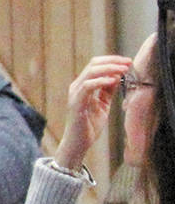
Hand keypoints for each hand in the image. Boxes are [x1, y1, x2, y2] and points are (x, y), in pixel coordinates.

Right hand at [54, 54, 135, 172]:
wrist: (79, 143)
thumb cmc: (89, 125)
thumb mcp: (103, 104)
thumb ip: (108, 90)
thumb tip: (117, 75)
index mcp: (82, 86)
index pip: (95, 65)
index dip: (112, 61)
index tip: (127, 62)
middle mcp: (76, 87)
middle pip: (93, 64)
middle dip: (113, 61)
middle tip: (128, 63)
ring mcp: (75, 94)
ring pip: (91, 72)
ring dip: (109, 69)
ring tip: (124, 70)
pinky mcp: (76, 103)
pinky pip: (88, 86)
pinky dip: (101, 81)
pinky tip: (114, 81)